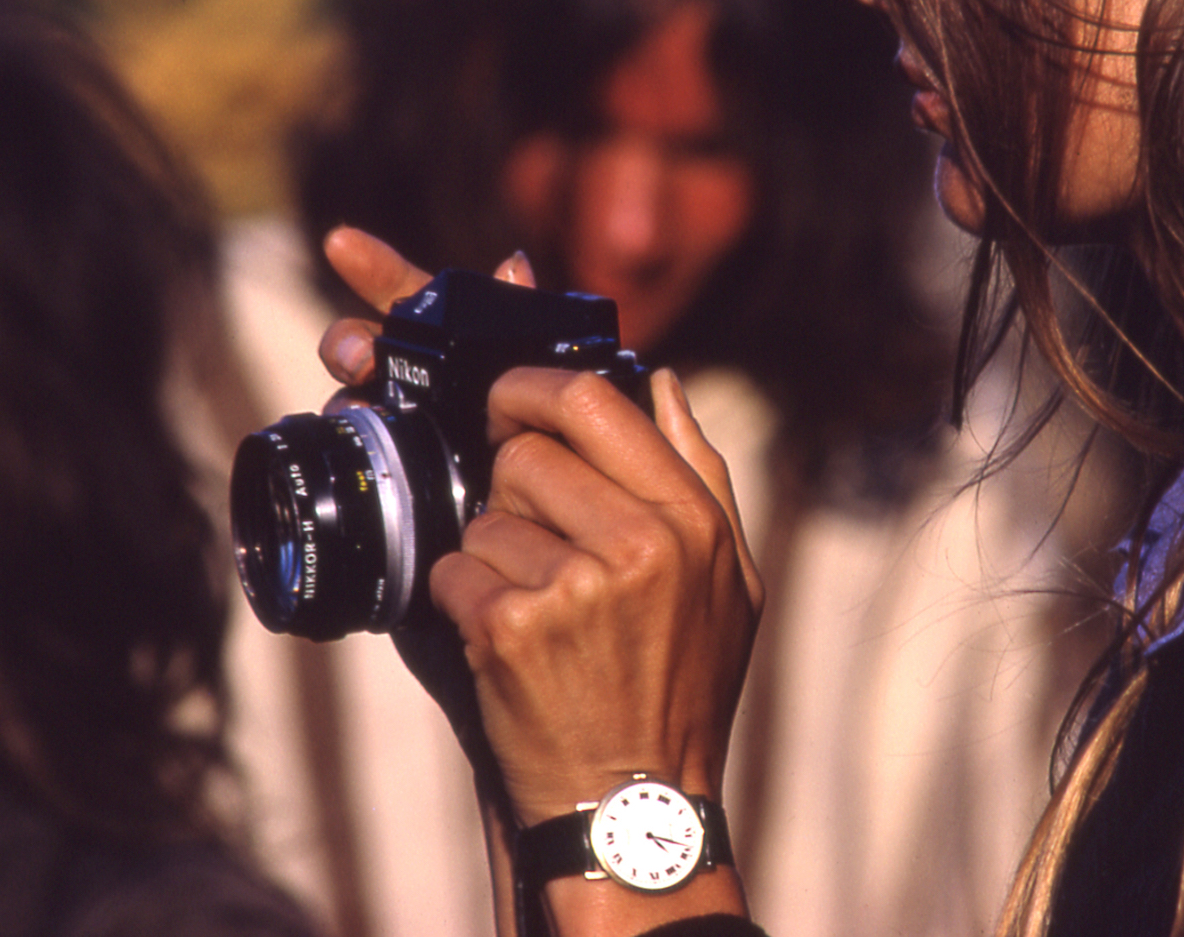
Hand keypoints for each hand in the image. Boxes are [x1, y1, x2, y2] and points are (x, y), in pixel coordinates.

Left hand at [317, 226, 763, 822]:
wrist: (634, 802)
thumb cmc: (682, 684)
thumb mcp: (730, 578)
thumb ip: (700, 472)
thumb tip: (663, 382)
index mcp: (690, 520)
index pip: (593, 400)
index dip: (531, 388)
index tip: (507, 403)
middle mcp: (639, 545)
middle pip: (524, 453)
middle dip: (512, 486)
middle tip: (532, 536)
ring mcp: (573, 588)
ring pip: (484, 515)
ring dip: (492, 554)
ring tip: (532, 604)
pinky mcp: (512, 631)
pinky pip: (453, 570)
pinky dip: (462, 600)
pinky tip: (504, 640)